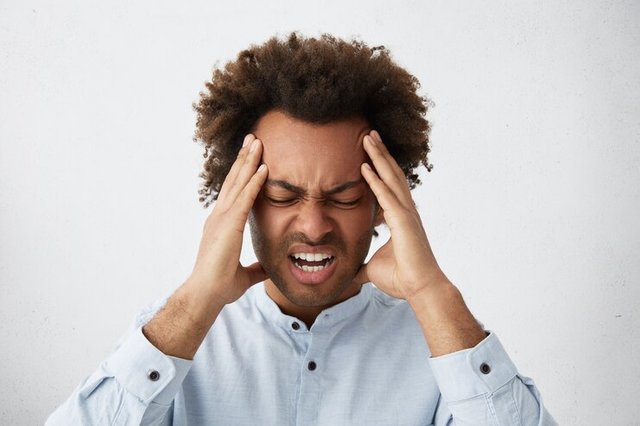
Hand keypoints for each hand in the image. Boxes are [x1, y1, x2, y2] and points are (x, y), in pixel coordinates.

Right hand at [188, 134, 268, 304]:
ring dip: (249, 162)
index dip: (242, 175)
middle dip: (244, 159)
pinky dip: (255, 182)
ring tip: (257, 142)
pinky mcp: (229, 225)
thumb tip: (268, 268)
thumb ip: (256, 268)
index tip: (251, 159)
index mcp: (221, 225)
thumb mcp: (244, 274)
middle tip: (252, 139)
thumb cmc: (220, 286)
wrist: (206, 294)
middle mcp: (219, 217)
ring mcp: (222, 219)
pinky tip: (264, 168)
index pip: (234, 194)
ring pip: (238, 183)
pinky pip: (245, 198)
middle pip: (234, 181)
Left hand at [356, 130, 448, 299]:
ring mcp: (406, 214)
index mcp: (400, 217)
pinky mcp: (403, 222)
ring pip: (391, 178)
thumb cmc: (401, 278)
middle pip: (391, 174)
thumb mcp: (373, 268)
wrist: (419, 289)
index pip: (388, 186)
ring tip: (368, 137)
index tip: (369, 152)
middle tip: (369, 133)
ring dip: (378, 157)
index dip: (380, 168)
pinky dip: (375, 180)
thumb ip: (361, 267)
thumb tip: (348, 275)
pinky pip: (386, 196)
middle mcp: (405, 210)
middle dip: (380, 153)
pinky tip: (365, 166)